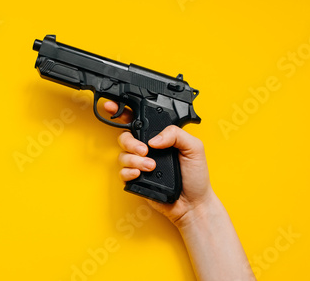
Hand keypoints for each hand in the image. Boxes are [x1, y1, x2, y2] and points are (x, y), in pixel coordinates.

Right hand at [104, 101, 214, 226]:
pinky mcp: (135, 179)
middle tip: (145, 150)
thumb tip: (154, 138)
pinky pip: (121, 172)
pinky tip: (140, 174)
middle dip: (131, 142)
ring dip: (134, 160)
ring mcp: (140, 164)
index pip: (139, 120)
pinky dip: (129, 172)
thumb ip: (176, 134)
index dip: (123, 112)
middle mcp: (147, 149)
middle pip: (125, 136)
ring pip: (122, 155)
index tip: (113, 107)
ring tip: (151, 167)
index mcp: (159, 137)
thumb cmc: (196, 176)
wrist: (193, 203)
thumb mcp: (194, 148)